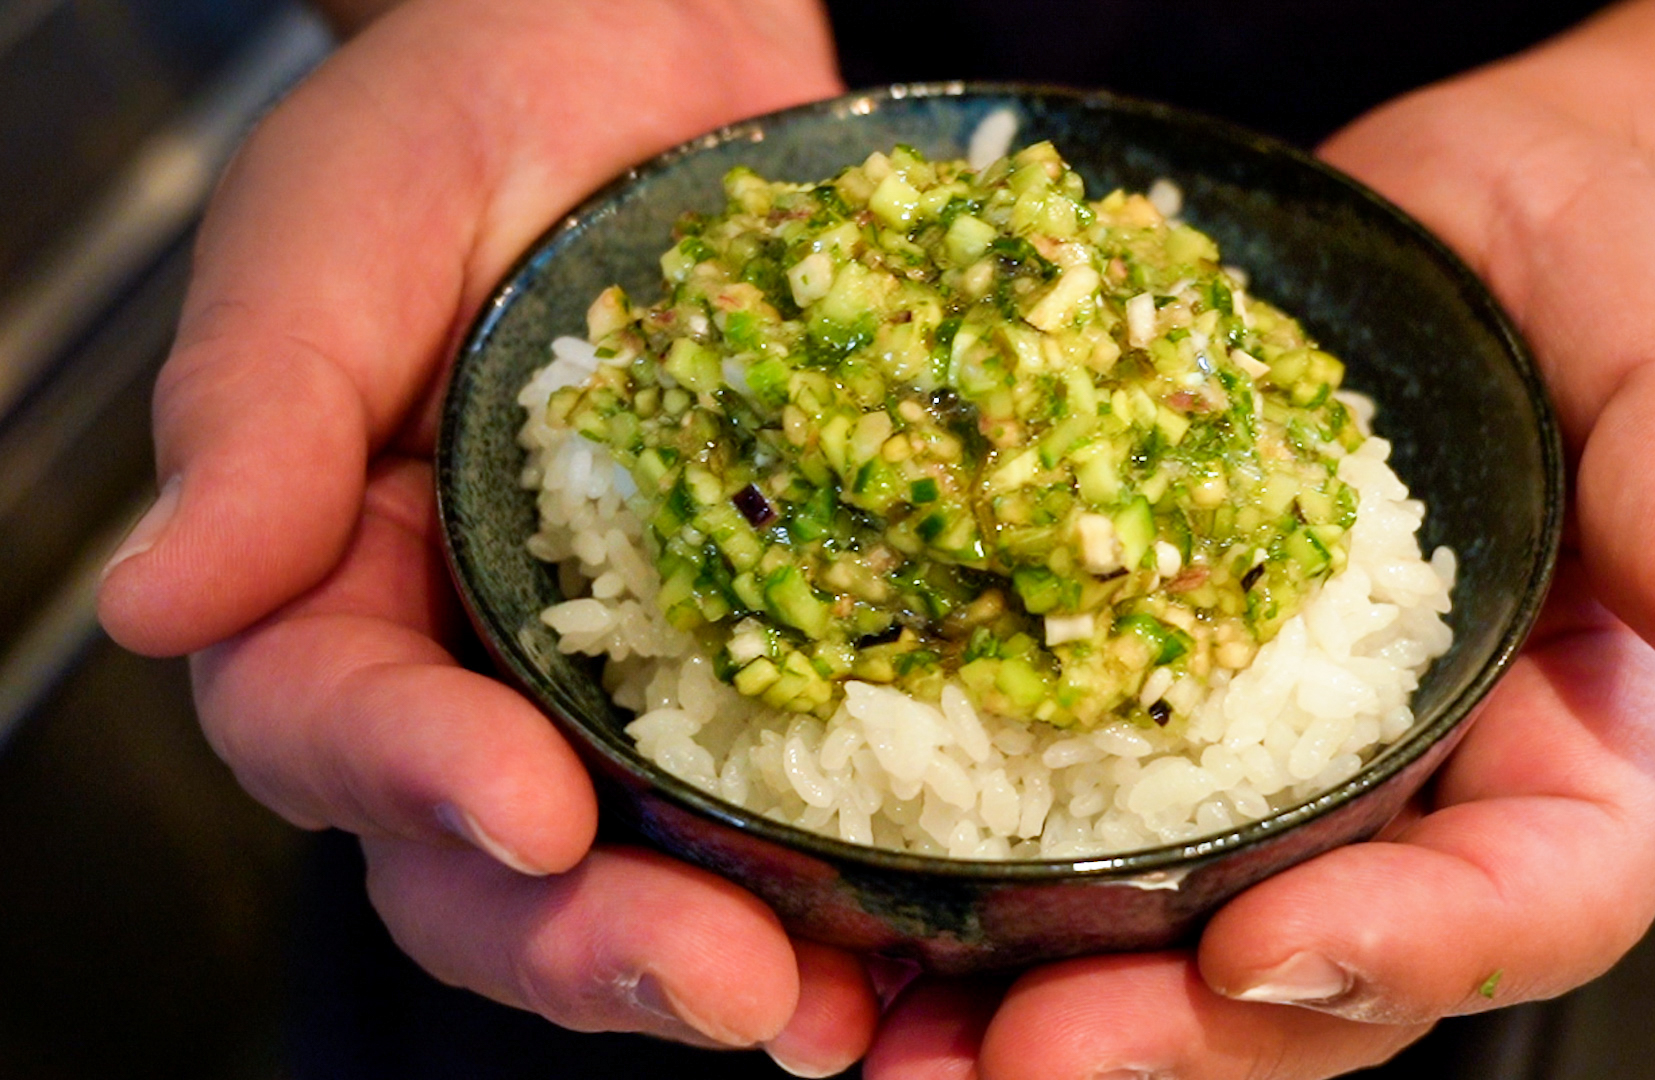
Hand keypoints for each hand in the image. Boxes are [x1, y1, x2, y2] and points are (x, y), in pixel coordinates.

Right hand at [95, 0, 876, 1070]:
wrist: (651, 47)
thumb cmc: (469, 111)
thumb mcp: (338, 227)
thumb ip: (254, 412)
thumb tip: (157, 598)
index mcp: (341, 581)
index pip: (337, 730)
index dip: (418, 786)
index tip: (522, 809)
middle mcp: (485, 659)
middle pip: (494, 867)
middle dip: (595, 946)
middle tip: (724, 988)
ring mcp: (639, 668)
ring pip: (652, 869)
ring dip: (739, 959)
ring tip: (836, 1011)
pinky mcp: (778, 638)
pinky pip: (808, 783)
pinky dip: (857, 874)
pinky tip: (932, 924)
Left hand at [862, 52, 1654, 1079]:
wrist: (1448, 229)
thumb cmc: (1592, 277)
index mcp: (1571, 752)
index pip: (1526, 905)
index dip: (1403, 954)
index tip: (1256, 949)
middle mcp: (1414, 797)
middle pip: (1315, 984)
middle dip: (1166, 1042)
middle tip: (1008, 1053)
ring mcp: (1271, 767)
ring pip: (1168, 947)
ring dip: (1030, 1013)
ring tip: (882, 1031)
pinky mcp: (1145, 699)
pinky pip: (1063, 820)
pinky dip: (959, 881)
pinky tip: (849, 903)